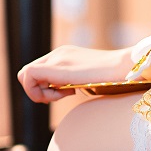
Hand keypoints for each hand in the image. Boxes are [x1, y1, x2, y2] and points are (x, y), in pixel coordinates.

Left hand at [18, 45, 133, 102]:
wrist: (124, 67)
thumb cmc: (114, 77)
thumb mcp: (89, 78)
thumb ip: (75, 81)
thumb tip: (68, 91)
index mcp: (66, 55)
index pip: (39, 71)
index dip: (44, 87)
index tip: (64, 93)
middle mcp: (58, 53)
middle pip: (27, 73)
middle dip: (38, 90)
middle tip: (60, 96)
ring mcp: (57, 57)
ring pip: (25, 75)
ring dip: (39, 92)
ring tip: (63, 95)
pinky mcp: (56, 66)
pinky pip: (29, 77)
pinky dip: (38, 92)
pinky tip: (62, 94)